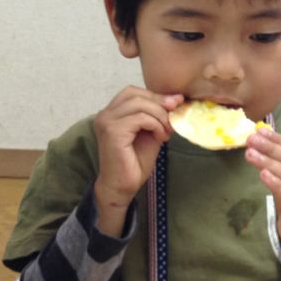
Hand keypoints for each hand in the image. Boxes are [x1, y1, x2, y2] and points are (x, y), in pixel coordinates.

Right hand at [92, 86, 182, 235]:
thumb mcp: (150, 133)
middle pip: (135, 94)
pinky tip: (160, 137)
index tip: (175, 103)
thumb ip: (157, 116)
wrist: (122, 187)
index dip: (154, 95)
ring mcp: (107, 122)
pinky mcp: (113, 131)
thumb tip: (176, 99)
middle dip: (159, 102)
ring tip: (166, 131)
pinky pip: (140, 118)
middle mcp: (105, 114)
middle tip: (174, 116)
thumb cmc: (134, 163)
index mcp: (111, 113)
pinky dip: (155, 124)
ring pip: (139, 104)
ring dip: (159, 116)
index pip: (132, 92)